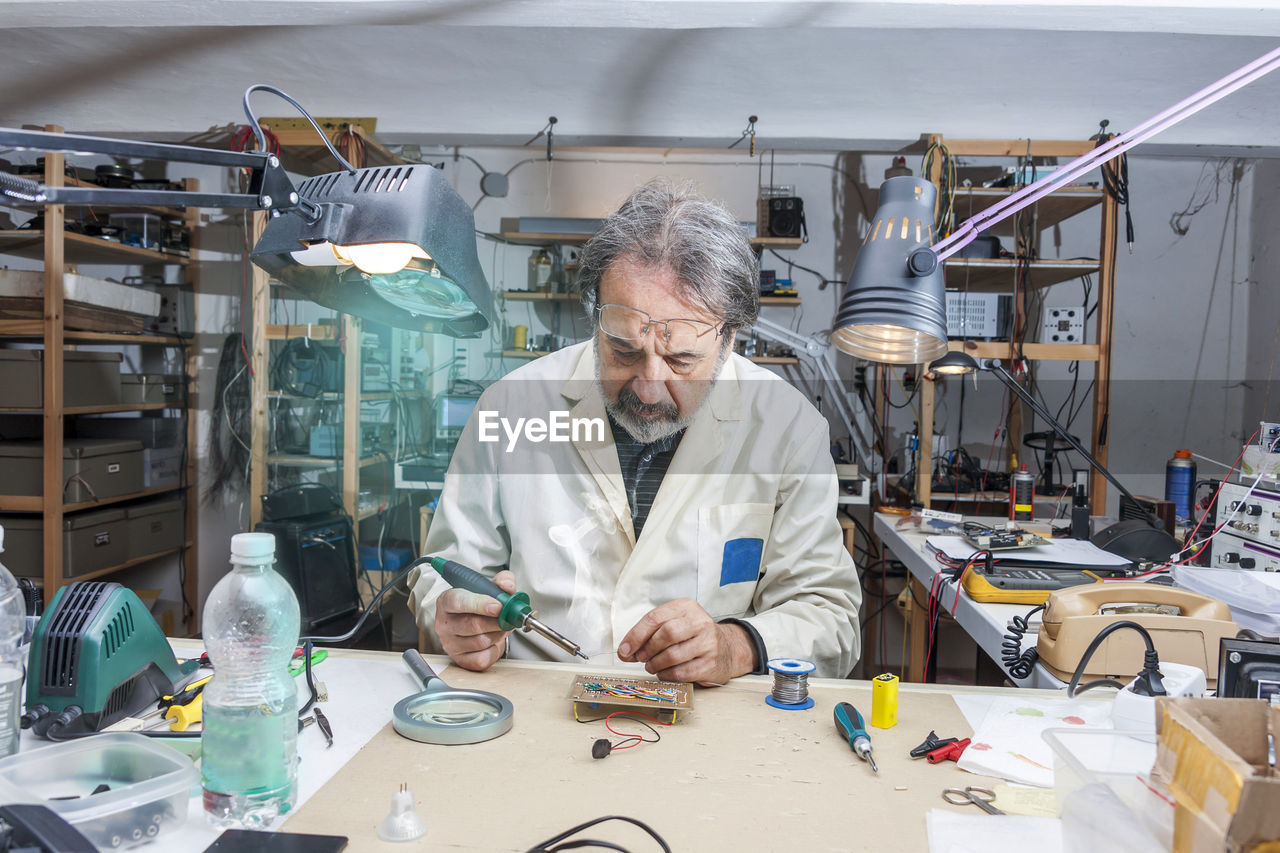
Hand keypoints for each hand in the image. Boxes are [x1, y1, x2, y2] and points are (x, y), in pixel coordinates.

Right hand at [434, 570, 516, 670]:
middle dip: (496, 621)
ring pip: (480, 642)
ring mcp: (450, 644)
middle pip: (473, 624)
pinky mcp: (460, 660)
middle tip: (508, 617)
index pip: (458, 601)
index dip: (479, 604)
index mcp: (447, 601)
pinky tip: (493, 641)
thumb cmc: (479, 605)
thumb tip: (508, 587)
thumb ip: (502, 581)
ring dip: (498, 634)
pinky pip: (482, 658)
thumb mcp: (489, 587)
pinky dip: (494, 650)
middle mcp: (444, 623)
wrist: (475, 623)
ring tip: (501, 627)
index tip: (498, 606)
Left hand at [617, 599, 754, 684]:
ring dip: (655, 664)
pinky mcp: (711, 663)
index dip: (636, 635)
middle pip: (666, 634)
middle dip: (647, 649)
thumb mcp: (674, 624)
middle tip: (640, 658)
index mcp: (686, 607)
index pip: (655, 618)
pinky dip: (666, 675)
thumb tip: (625, 651)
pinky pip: (681, 672)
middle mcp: (700, 622)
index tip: (624, 649)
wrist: (727, 649)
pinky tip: (664, 673)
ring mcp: (708, 643)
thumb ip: (649, 634)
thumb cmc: (693, 636)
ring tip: (651, 666)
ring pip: (672, 655)